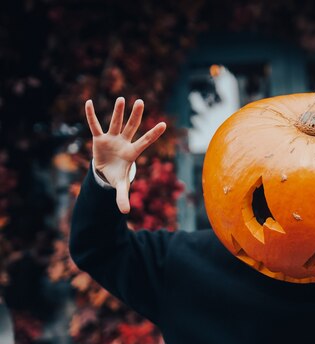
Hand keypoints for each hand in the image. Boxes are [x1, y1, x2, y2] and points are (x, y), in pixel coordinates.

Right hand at [85, 97, 165, 212]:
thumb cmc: (117, 175)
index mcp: (132, 152)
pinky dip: (90, 115)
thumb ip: (123, 196)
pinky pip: (95, 125)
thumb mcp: (120, 186)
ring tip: (121, 98)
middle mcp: (124, 142)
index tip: (164, 125)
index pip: (145, 142)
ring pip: (116, 122)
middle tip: (141, 101)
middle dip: (135, 115)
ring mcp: (112, 139)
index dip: (154, 134)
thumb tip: (124, 212)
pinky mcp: (99, 138)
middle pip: (132, 127)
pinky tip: (88, 102)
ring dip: (118, 111)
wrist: (106, 171)